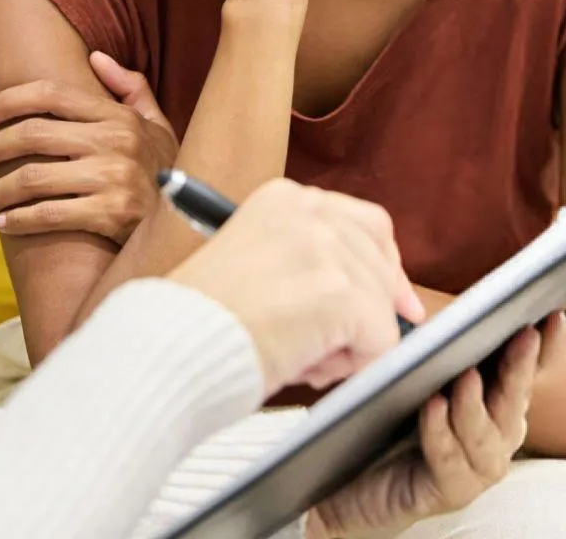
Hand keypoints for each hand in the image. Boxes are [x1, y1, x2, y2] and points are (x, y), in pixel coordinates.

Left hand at [0, 54, 178, 242]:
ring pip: (33, 179)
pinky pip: (49, 215)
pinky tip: (3, 224)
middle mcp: (114, 142)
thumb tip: (96, 58)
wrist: (191, 222)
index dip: (10, 101)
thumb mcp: (156, 124)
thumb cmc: (165, 170)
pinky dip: (19, 220)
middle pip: (33, 134)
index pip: (51, 95)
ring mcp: (112, 179)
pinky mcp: (110, 215)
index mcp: (118, 116)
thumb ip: (130, 88)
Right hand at [168, 179, 425, 395]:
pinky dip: (355, 365)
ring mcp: (326, 249)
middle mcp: (309, 212)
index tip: (392, 302)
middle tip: (337, 348)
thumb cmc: (204, 321)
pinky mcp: (340, 293)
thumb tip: (392, 298)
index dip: (382, 268)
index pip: (365, 224)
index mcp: (284, 199)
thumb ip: (313, 264)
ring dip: (351, 344)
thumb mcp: (256, 264)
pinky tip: (308, 366)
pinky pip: (382, 341)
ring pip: (383, 307)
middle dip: (373, 310)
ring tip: (300, 356)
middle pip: (381, 262)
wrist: (172, 345)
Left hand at [307, 321, 546, 537]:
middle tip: (522, 335)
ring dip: (476, 404)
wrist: (349, 481)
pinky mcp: (449, 491)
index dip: (546, 345)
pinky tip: (432, 408)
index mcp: (495, 397)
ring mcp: (477, 465)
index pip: (527, 368)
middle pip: (514, 397)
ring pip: (487, 435)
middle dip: (520, 366)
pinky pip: (451, 461)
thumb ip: (435, 344)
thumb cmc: (385, 419)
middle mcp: (497, 432)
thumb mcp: (411, 371)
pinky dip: (441, 434)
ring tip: (465, 376)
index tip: (553, 314)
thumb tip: (441, 302)